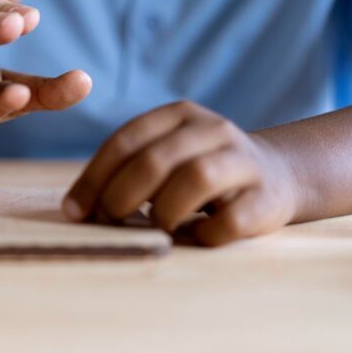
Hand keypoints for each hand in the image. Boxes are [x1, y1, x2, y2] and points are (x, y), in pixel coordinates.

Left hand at [62, 101, 300, 245]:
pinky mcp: (266, 197)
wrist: (277, 178)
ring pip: (195, 179)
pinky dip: (204, 235)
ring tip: (157, 227)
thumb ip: (125, 172)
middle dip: (122, 196)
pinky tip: (195, 238)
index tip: (73, 211)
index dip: (93, 178)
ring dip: (164, 211)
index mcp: (178, 114)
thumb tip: (76, 210)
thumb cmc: (198, 173)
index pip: (124, 141)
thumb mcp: (164, 157)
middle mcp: (212, 129)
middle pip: (155, 160)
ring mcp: (244, 160)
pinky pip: (229, 220)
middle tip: (110, 221)